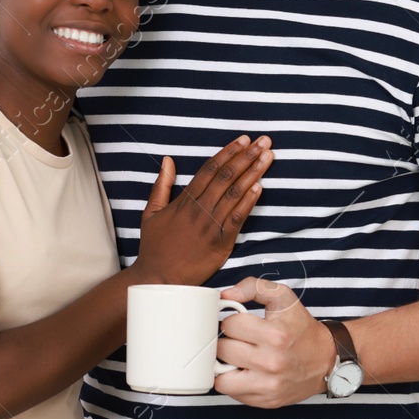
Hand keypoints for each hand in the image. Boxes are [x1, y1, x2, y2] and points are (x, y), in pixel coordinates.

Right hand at [132, 136, 271, 286]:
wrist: (159, 278)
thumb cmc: (154, 246)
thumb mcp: (151, 212)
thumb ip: (161, 185)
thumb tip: (168, 160)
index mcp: (184, 201)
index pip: (210, 169)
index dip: (228, 152)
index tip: (243, 140)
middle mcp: (199, 210)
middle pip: (226, 177)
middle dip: (247, 156)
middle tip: (263, 141)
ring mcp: (211, 226)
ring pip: (235, 194)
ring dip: (254, 173)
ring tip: (267, 157)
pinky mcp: (222, 244)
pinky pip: (238, 219)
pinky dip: (249, 202)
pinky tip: (260, 187)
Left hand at [214, 277, 337, 407]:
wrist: (326, 360)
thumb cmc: (301, 328)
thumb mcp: (284, 297)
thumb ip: (253, 287)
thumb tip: (225, 295)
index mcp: (275, 335)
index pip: (229, 325)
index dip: (233, 321)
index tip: (242, 324)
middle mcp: (271, 363)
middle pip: (222, 350)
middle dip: (227, 342)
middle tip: (239, 340)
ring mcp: (268, 386)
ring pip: (221, 378)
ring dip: (225, 366)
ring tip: (237, 358)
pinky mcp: (266, 401)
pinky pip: (232, 393)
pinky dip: (234, 382)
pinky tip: (246, 372)